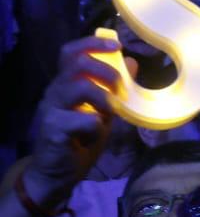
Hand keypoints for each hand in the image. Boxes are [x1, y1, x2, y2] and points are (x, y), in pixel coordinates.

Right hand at [27, 37, 121, 206]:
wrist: (57, 173)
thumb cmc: (79, 140)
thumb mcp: (102, 112)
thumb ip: (113, 90)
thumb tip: (131, 63)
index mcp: (66, 84)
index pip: (71, 52)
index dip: (93, 44)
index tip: (118, 45)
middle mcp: (55, 92)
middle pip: (77, 64)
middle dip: (107, 72)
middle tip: (121, 91)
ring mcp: (51, 109)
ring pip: (78, 86)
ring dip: (104, 99)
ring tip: (110, 114)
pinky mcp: (52, 129)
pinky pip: (81, 119)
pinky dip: (95, 127)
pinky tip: (92, 137)